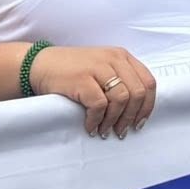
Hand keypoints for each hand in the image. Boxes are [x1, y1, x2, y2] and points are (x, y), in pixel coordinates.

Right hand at [26, 46, 156, 139]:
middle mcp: (113, 59)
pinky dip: (96, 120)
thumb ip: (120, 80)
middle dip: (131, 117)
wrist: (41, 65)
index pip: (148, 82)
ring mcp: (98, 68)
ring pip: (121, 99)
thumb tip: (137, 111)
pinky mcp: (82, 79)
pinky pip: (99, 105)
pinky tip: (90, 126)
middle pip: (138, 93)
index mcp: (121, 56)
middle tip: (121, 131)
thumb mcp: (102, 67)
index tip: (139, 122)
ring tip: (104, 131)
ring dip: (114, 121)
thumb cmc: (73, 70)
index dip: (147, 106)